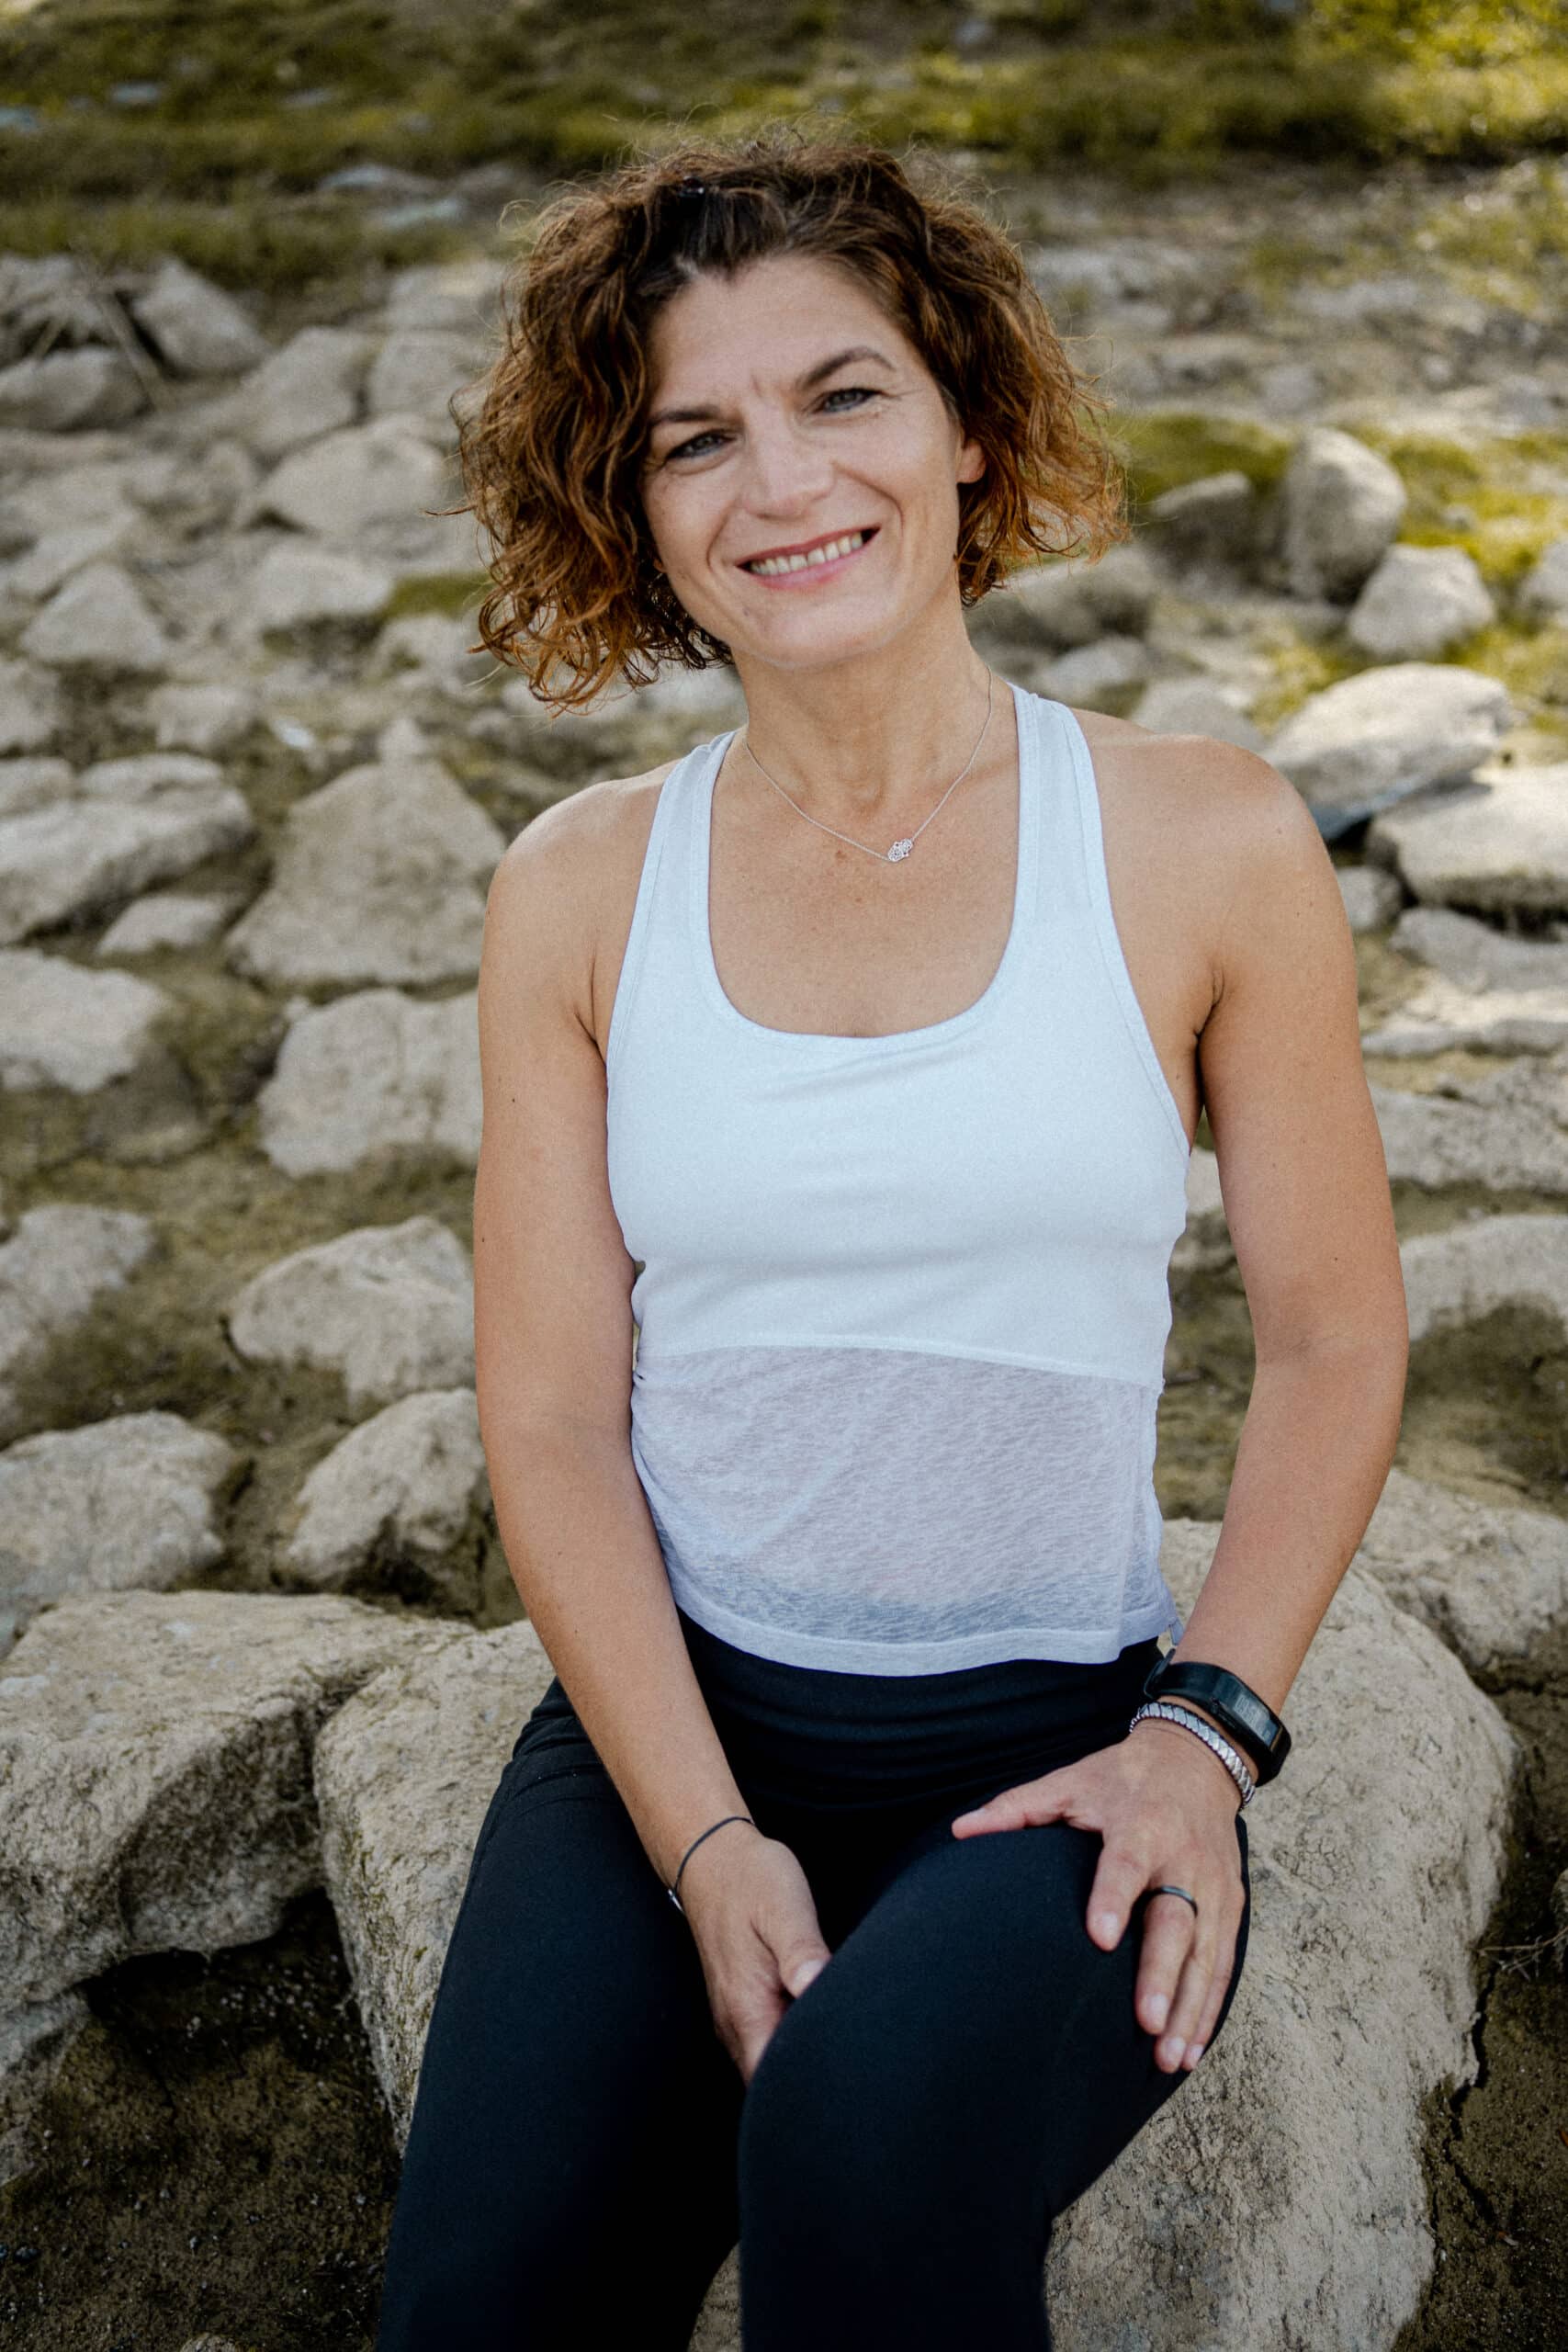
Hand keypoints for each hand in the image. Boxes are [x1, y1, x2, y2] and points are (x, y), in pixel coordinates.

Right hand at [676, 1823, 833, 2084]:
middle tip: (857, 2071)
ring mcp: (733, 2015)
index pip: (772, 2080)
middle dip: (808, 2083)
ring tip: (843, 2051)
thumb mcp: (784, 1907)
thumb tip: (815, 1986)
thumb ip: (801, 1951)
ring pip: (765, 2063)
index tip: (847, 2081)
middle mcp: (734, 2022)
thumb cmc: (751, 1880)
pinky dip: (789, 2042)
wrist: (712, 1857)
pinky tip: (819, 2025)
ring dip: (798, 2062)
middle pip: (768, 2082)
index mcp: (746, 2008)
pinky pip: (762, 2041)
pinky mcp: (739, 2002)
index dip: (808, 2090)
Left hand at [949, 1718, 1244, 2073]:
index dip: (1113, 1899)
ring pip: (1207, 1953)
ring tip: (1169, 2056)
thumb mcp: (1070, 1781)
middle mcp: (1183, 1859)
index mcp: (1141, 1825)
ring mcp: (1213, 1885)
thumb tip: (960, 1831)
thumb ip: (1017, 1808)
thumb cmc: (1122, 1777)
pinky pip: (1225, 1961)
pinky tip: (1192, 2048)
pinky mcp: (1230, 1903)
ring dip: (1190, 2007)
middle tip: (1147, 2022)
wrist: (1196, 1757)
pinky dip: (1210, 2007)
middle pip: (1176, 1921)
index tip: (1099, 1938)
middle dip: (1162, 1974)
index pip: (1127, 1864)